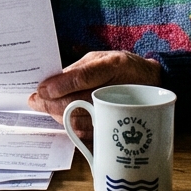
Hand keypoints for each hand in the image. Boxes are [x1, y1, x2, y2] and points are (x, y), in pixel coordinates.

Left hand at [27, 51, 162, 135]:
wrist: (155, 85)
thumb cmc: (124, 68)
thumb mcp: (102, 57)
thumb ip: (78, 69)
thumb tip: (52, 82)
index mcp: (113, 66)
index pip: (82, 78)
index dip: (59, 85)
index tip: (41, 89)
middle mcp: (116, 90)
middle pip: (76, 103)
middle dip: (50, 104)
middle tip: (35, 100)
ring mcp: (117, 112)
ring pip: (79, 121)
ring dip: (57, 116)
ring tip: (44, 107)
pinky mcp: (116, 127)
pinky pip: (89, 132)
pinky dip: (70, 126)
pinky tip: (60, 117)